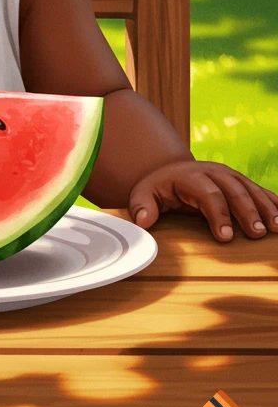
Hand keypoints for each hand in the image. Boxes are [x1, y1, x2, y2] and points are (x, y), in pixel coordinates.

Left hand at [128, 159, 277, 241]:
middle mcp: (214, 172)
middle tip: (257, 233)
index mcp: (191, 176)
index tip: (225, 236)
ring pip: (251, 189)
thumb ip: (142, 206)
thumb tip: (143, 221)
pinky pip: (261, 191)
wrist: (170, 170)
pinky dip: (274, 203)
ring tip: (277, 227)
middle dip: (247, 212)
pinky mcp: (241, 182)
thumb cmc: (158, 188)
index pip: (208, 194)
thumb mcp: (143, 194)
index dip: (218, 214)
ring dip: (266, 207)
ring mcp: (230, 175)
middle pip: (235, 191)